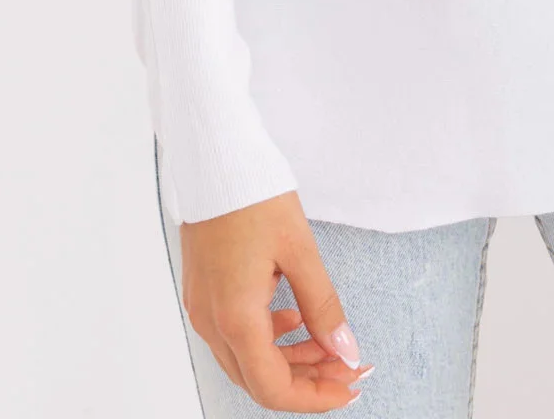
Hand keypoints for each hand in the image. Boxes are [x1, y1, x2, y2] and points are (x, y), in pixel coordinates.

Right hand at [179, 189, 373, 411]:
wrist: (214, 159)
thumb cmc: (254, 197)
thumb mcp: (300, 250)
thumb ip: (323, 306)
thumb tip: (346, 350)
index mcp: (235, 317)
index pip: (273, 388)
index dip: (314, 397)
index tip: (350, 386)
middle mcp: (212, 321)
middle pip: (259, 379)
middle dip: (308, 380)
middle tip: (348, 366)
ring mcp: (203, 307)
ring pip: (247, 359)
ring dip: (290, 360)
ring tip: (329, 345)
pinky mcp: (204, 291)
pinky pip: (236, 333)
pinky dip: (270, 338)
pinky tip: (295, 317)